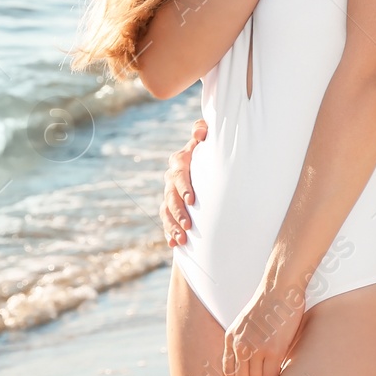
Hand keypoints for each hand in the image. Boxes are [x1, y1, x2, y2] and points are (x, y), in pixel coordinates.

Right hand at [161, 118, 206, 245]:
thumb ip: (203, 133)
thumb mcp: (207, 142)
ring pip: (166, 211)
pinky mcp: (170, 207)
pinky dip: (169, 232)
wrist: (206, 167)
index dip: (183, 186)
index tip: (191, 200)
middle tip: (188, 226)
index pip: (179, 174)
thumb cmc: (209, 152)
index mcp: (181, 161)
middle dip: (178, 212)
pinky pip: (166, 221)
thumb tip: (202, 131)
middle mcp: (172, 178)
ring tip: (182, 239)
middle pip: (170, 196)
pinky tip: (174, 244)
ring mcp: (169, 194)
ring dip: (172, 225)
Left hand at [223, 279, 307, 375]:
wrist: (279, 289)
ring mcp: (256, 348)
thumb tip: (246, 364)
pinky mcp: (273, 350)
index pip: (228, 371)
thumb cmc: (268, 305)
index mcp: (231, 338)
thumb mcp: (245, 322)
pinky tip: (281, 371)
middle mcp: (240, 345)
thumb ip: (242, 340)